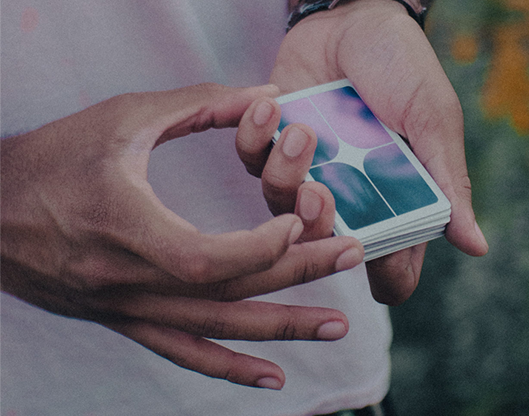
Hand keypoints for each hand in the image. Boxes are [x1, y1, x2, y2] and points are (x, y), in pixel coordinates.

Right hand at [0, 83, 364, 388]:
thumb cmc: (49, 160)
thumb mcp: (120, 119)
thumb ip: (196, 106)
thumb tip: (263, 96)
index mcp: (126, 229)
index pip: (208, 258)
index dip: (262, 246)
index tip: (300, 218)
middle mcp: (129, 281)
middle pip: (227, 292)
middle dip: (296, 273)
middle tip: (351, 256)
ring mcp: (128, 309)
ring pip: (215, 331)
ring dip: (280, 330)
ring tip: (335, 327)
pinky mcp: (125, 320)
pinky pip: (183, 352)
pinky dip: (230, 369)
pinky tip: (273, 379)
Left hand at [238, 0, 487, 305]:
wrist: (355, 13)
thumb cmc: (403, 65)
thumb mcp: (432, 119)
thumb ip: (448, 182)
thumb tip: (478, 247)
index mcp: (397, 199)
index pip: (391, 266)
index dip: (382, 274)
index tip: (366, 248)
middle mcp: (351, 195)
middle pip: (324, 244)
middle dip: (316, 224)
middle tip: (319, 190)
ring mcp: (309, 170)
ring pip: (280, 206)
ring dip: (285, 171)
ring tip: (300, 128)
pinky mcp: (272, 143)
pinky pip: (249, 159)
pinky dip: (254, 135)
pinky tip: (271, 102)